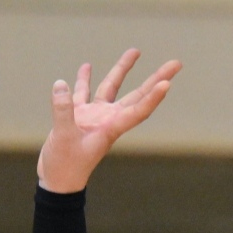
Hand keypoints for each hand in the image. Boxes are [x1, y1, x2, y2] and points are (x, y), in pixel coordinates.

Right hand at [36, 50, 179, 193]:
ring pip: (111, 88)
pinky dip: (85, 80)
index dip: (153, 97)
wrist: (57, 181)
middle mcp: (108, 120)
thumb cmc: (65, 166)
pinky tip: (87, 66)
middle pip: (137, 95)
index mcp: (111, 128)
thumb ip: (63, 112)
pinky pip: (84, 94)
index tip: (167, 83)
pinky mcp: (78, 117)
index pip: (138, 110)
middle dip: (156, 78)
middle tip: (176, 63)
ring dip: (122, 70)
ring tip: (136, 51)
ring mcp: (95, 117)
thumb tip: (61, 85)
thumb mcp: (63, 139)